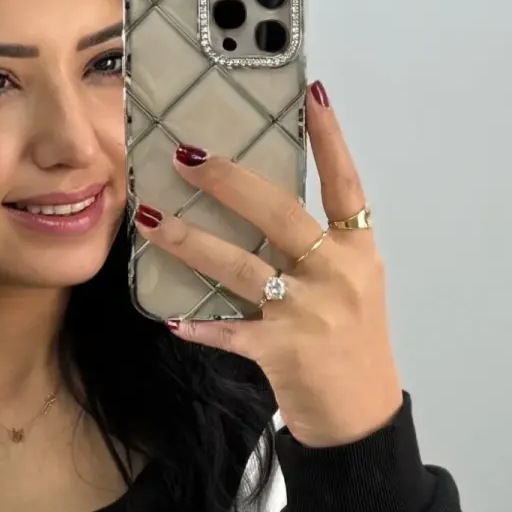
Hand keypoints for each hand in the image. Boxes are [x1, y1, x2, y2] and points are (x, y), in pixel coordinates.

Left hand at [137, 80, 401, 446]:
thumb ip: (316, 247)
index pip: (345, 184)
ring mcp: (310, 313)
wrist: (361, 416)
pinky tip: (170, 318)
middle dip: (227, 181)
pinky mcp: (283, 351)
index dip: (329, 139)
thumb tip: (255, 204)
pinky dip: (199, 325)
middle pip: (279, 213)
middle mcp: (337, 274)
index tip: (311, 94)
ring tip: (150, 220)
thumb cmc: (351, 344)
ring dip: (190, 242)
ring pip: (241, 266)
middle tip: (184, 155)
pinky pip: (229, 331)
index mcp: (357, 251)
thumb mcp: (350, 285)